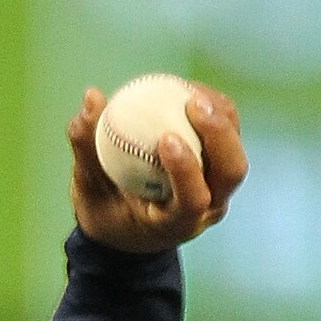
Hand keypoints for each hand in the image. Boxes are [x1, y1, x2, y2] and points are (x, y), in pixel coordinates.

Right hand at [69, 83, 246, 253]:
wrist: (127, 228)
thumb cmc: (105, 211)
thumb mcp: (87, 188)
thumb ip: (85, 147)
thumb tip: (91, 97)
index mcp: (175, 224)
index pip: (192, 200)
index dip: (185, 169)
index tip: (165, 137)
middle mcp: (206, 210)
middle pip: (231, 172)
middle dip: (219, 135)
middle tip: (193, 104)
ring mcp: (217, 189)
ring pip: (235, 150)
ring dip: (220, 116)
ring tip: (191, 92)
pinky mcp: (220, 168)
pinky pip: (229, 134)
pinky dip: (214, 109)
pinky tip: (190, 91)